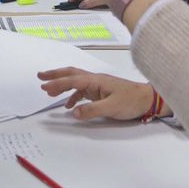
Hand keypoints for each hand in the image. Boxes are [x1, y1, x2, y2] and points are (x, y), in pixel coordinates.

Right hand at [37, 68, 156, 120]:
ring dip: (62, 84)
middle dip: (55, 75)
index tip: (44, 86)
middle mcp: (95, 80)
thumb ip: (92, 110)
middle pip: (71, 74)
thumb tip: (74, 113)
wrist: (148, 99)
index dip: (57, 83)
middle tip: (40, 77)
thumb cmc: (132, 101)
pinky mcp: (102, 92)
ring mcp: (98, 85)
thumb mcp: (112, 107)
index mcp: (96, 80)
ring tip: (48, 90)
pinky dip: (73, 96)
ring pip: (76, 81)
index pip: (72, 80)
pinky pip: (83, 91)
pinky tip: (69, 105)